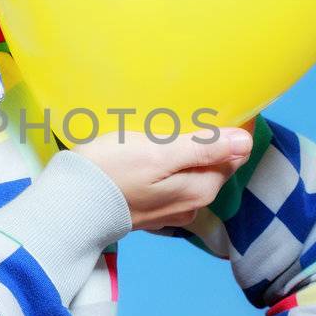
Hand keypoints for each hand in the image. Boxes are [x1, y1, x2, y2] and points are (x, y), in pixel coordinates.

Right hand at [67, 121, 253, 233]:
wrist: (70, 204)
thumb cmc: (112, 172)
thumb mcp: (159, 153)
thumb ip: (204, 149)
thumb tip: (246, 142)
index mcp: (202, 188)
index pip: (234, 154)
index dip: (230, 129)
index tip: (217, 105)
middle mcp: (193, 204)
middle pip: (213, 164)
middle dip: (209, 140)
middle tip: (191, 111)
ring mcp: (171, 210)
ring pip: (192, 173)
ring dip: (187, 152)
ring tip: (171, 127)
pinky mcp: (151, 210)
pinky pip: (172, 181)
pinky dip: (170, 165)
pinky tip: (154, 152)